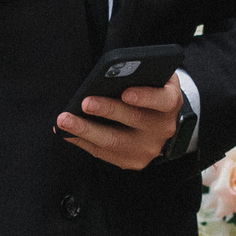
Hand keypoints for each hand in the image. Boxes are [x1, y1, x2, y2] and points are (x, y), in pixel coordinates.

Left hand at [57, 76, 182, 171]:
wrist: (158, 120)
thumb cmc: (148, 90)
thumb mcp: (152, 77)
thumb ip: (139, 74)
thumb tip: (108, 74)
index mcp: (171, 102)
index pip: (163, 100)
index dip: (145, 97)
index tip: (125, 93)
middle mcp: (163, 128)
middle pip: (135, 120)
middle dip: (107, 110)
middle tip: (84, 103)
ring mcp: (149, 148)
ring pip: (114, 142)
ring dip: (86, 130)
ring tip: (64, 120)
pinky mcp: (133, 161)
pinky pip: (104, 153)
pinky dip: (82, 141)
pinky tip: (65, 132)